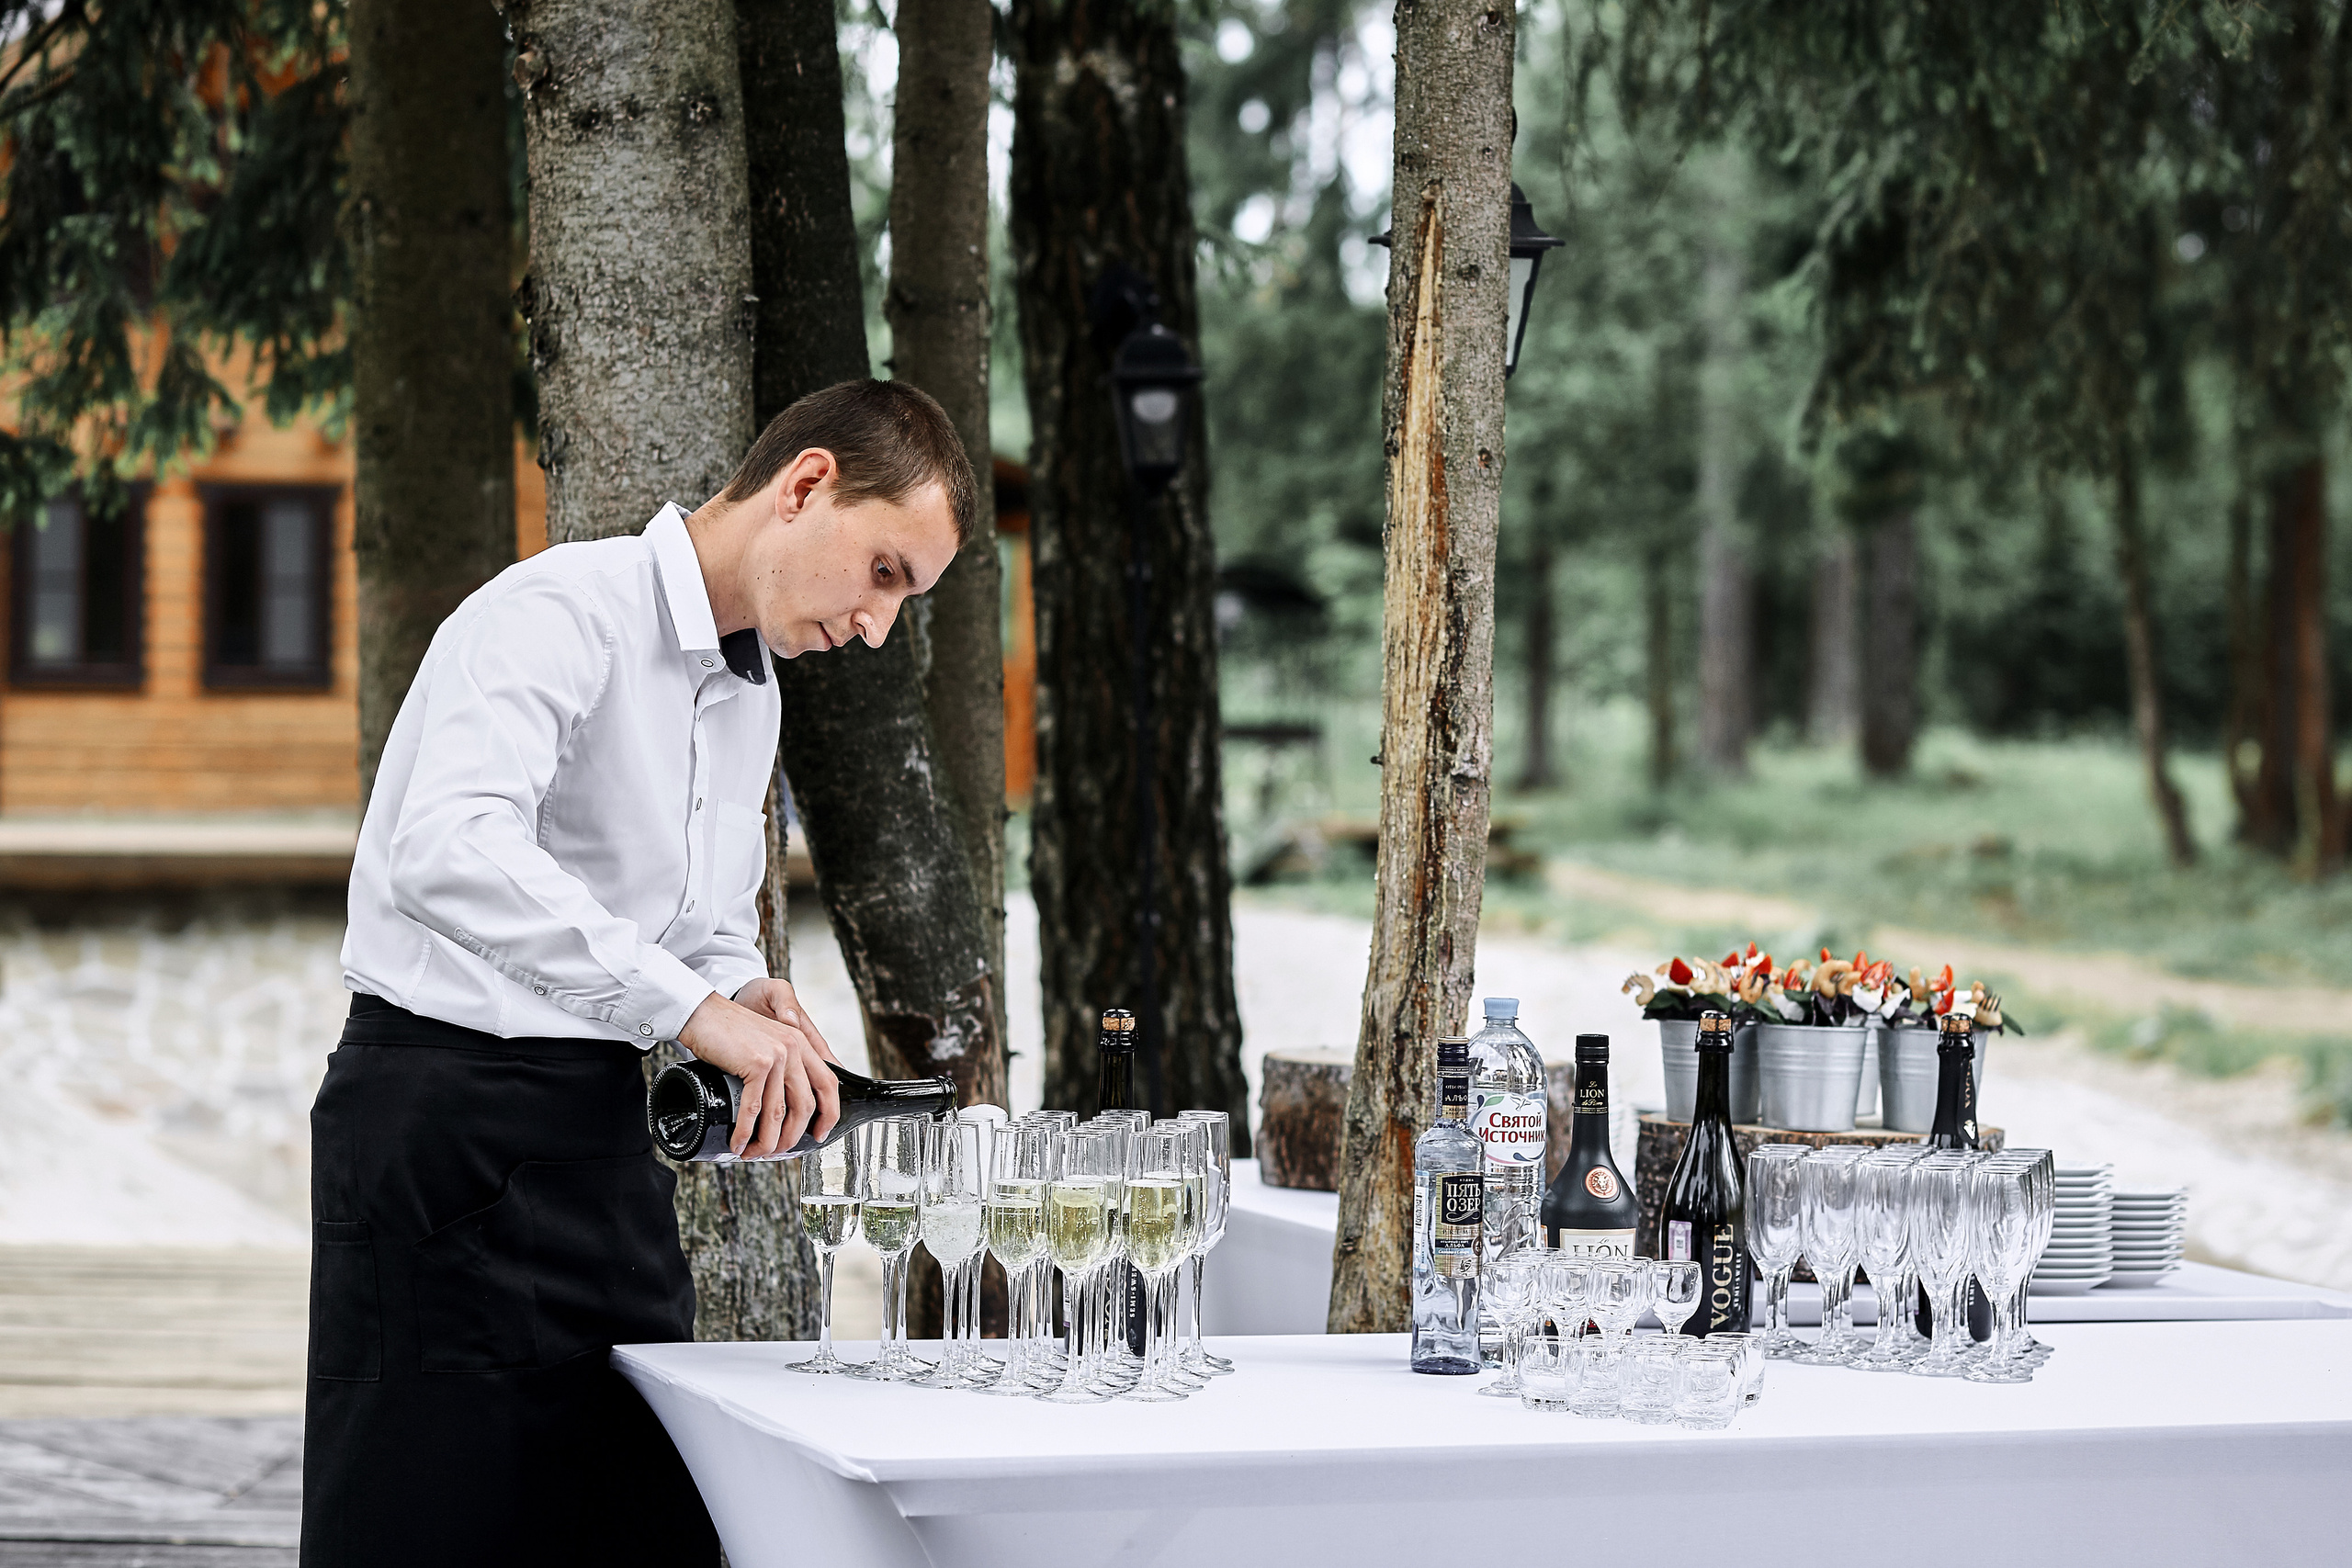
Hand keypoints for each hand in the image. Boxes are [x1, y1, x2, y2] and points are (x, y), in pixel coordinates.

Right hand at [676, 979, 842, 1157]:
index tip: (819, 1133)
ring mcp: (777, 1055)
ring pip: (779, 1112)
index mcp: (801, 1044)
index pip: (828, 1084)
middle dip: (791, 1136)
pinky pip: (754, 1109)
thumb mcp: (766, 1044)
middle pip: (805, 1105)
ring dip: (766, 1140)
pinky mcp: (757, 1063)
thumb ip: (782, 1067)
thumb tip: (786, 1106)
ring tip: (755, 1152)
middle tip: (778, 1151)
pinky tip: (738, 1142)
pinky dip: (745, 1131)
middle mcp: (794, 1048)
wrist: (702, 1013)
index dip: (828, 1113)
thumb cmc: (729, 1032)